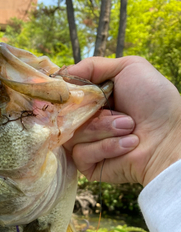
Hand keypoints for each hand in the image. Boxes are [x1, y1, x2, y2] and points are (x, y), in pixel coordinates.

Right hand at [64, 56, 180, 185]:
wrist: (168, 137)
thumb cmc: (155, 102)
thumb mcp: (129, 67)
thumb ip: (93, 65)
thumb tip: (63, 73)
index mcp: (92, 100)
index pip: (64, 95)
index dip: (67, 93)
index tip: (76, 91)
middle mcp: (86, 121)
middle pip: (64, 115)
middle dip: (92, 111)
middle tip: (116, 110)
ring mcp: (85, 144)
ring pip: (72, 135)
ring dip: (104, 129)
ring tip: (129, 128)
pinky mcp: (88, 165)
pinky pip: (81, 153)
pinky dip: (107, 147)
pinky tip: (128, 145)